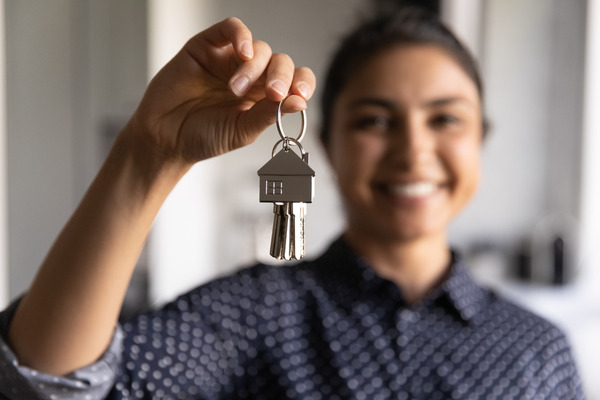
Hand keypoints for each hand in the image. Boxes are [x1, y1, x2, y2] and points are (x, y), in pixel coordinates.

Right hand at [125, 17, 315, 165]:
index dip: (302, 82)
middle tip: (273, 93)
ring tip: (235, 89)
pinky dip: (241, 35)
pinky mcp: (207, 46)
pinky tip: (243, 52)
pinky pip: (230, 29)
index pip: (294, 80)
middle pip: (280, 62)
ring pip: (258, 48)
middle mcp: (251, 76)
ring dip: (254, 67)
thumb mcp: (242, 130)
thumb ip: (268, 114)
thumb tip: (300, 101)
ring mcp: (229, 60)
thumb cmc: (203, 136)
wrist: (165, 138)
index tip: (301, 94)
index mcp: (264, 97)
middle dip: (281, 76)